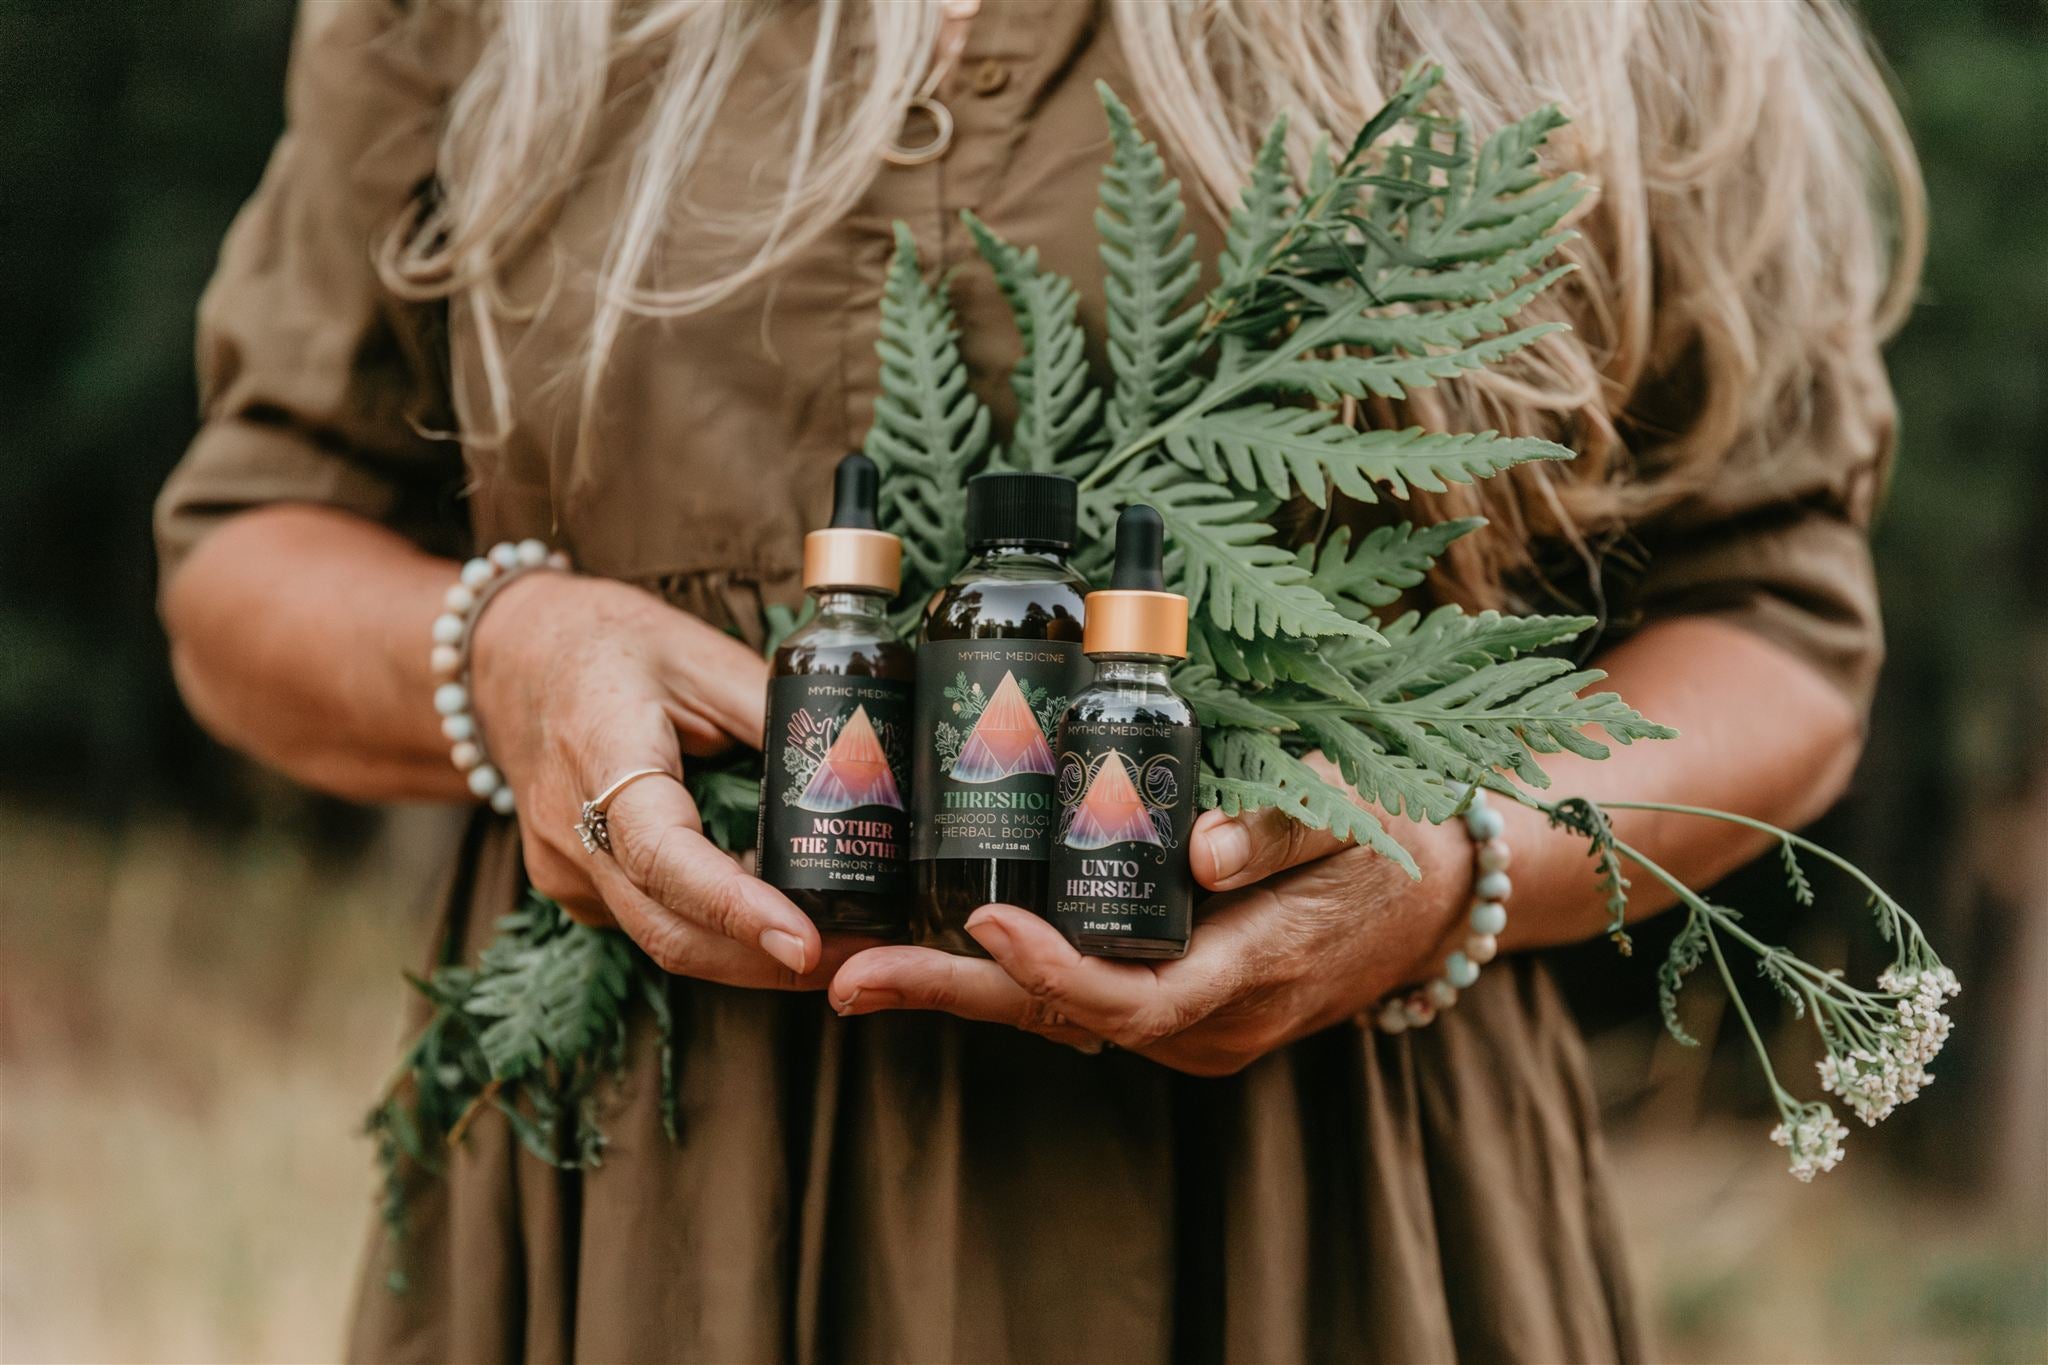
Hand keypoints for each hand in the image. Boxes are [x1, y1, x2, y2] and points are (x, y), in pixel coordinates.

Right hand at [470, 572, 859, 986]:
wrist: (511, 656)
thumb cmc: (607, 643)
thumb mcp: (699, 653)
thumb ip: (769, 710)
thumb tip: (854, 770)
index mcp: (600, 755)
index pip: (664, 855)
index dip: (736, 908)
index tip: (804, 942)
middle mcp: (569, 830)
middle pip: (668, 929)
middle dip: (767, 961)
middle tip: (861, 955)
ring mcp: (564, 868)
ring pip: (662, 940)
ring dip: (749, 958)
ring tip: (839, 945)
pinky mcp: (575, 885)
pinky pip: (650, 923)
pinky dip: (715, 932)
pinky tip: (774, 919)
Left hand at [829, 774, 1472, 1073]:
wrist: (1431, 903)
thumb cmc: (1385, 847)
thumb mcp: (1348, 818)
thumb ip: (1278, 829)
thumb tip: (1202, 848)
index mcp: (1253, 976)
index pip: (1136, 995)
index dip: (1056, 969)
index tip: (986, 924)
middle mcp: (1209, 1025)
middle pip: (1064, 1017)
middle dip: (950, 994)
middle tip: (844, 976)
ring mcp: (1188, 1029)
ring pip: (1058, 1016)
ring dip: (958, 990)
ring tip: (852, 963)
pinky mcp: (1172, 1010)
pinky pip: (1077, 1002)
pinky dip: (1004, 982)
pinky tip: (930, 954)